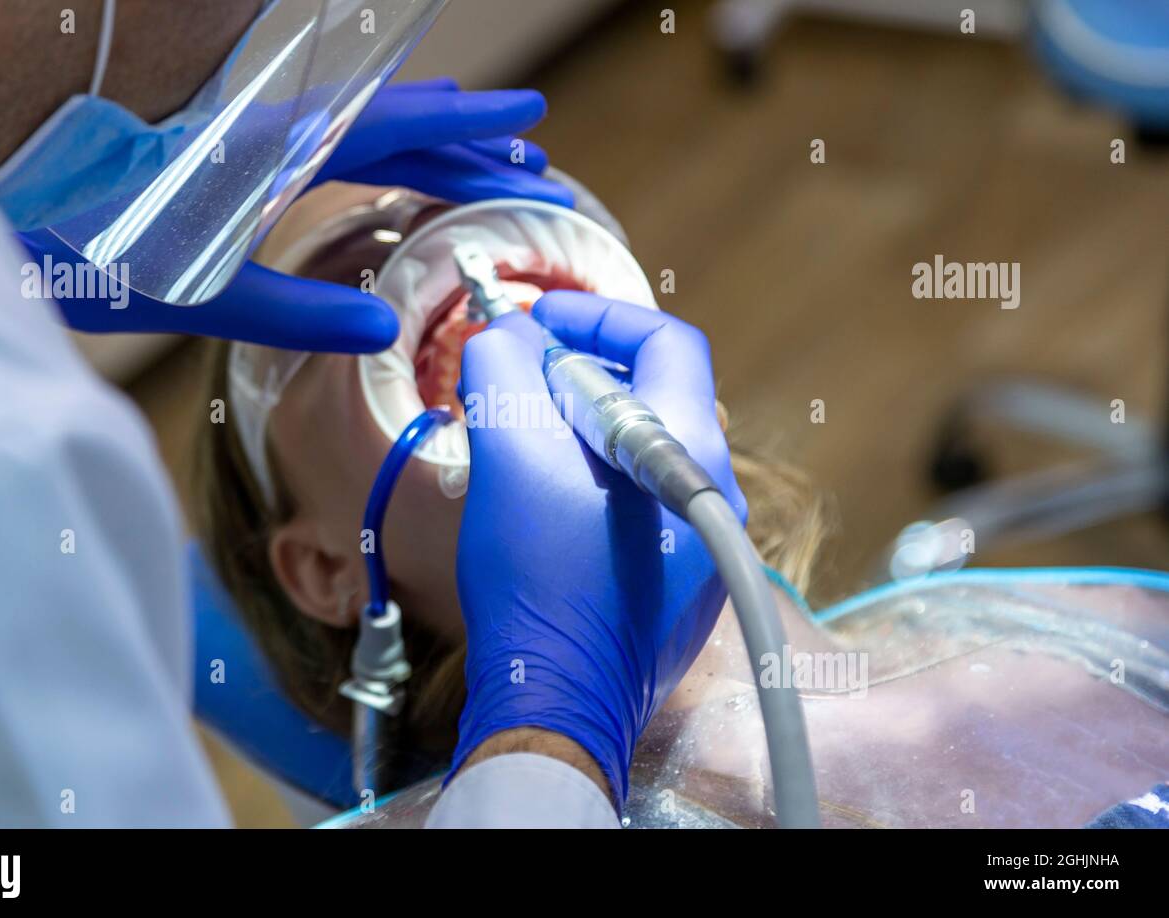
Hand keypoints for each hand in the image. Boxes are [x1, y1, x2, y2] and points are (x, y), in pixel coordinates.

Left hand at [23, 81, 571, 349]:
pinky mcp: (230, 152)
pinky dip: (376, 153)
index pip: (397, 124)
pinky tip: (386, 177)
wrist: (8, 187)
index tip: (530, 120)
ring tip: (480, 166)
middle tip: (526, 165)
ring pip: (362, 126)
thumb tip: (381, 330)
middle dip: (465, 141)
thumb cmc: (92, 239)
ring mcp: (253, 136)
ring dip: (426, 144)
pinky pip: (327, 139)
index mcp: (280, 151)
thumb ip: (293, 310)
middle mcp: (274, 130)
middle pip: (393, 121)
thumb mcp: (199, 288)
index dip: (468, 124)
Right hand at [450, 293, 745, 806]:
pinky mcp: (679, 588)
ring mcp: (701, 546)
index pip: (663, 341)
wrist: (556, 704)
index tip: (536, 324)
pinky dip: (587, 485)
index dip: (597, 317)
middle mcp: (713, 494)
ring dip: (573, 434)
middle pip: (648, 397)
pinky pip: (636, 507)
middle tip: (511, 388)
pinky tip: (537, 508)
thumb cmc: (540, 579)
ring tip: (512, 447)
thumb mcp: (509, 454)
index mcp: (689, 450)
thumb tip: (503, 334)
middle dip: (572, 379)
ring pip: (635, 455)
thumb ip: (504, 368)